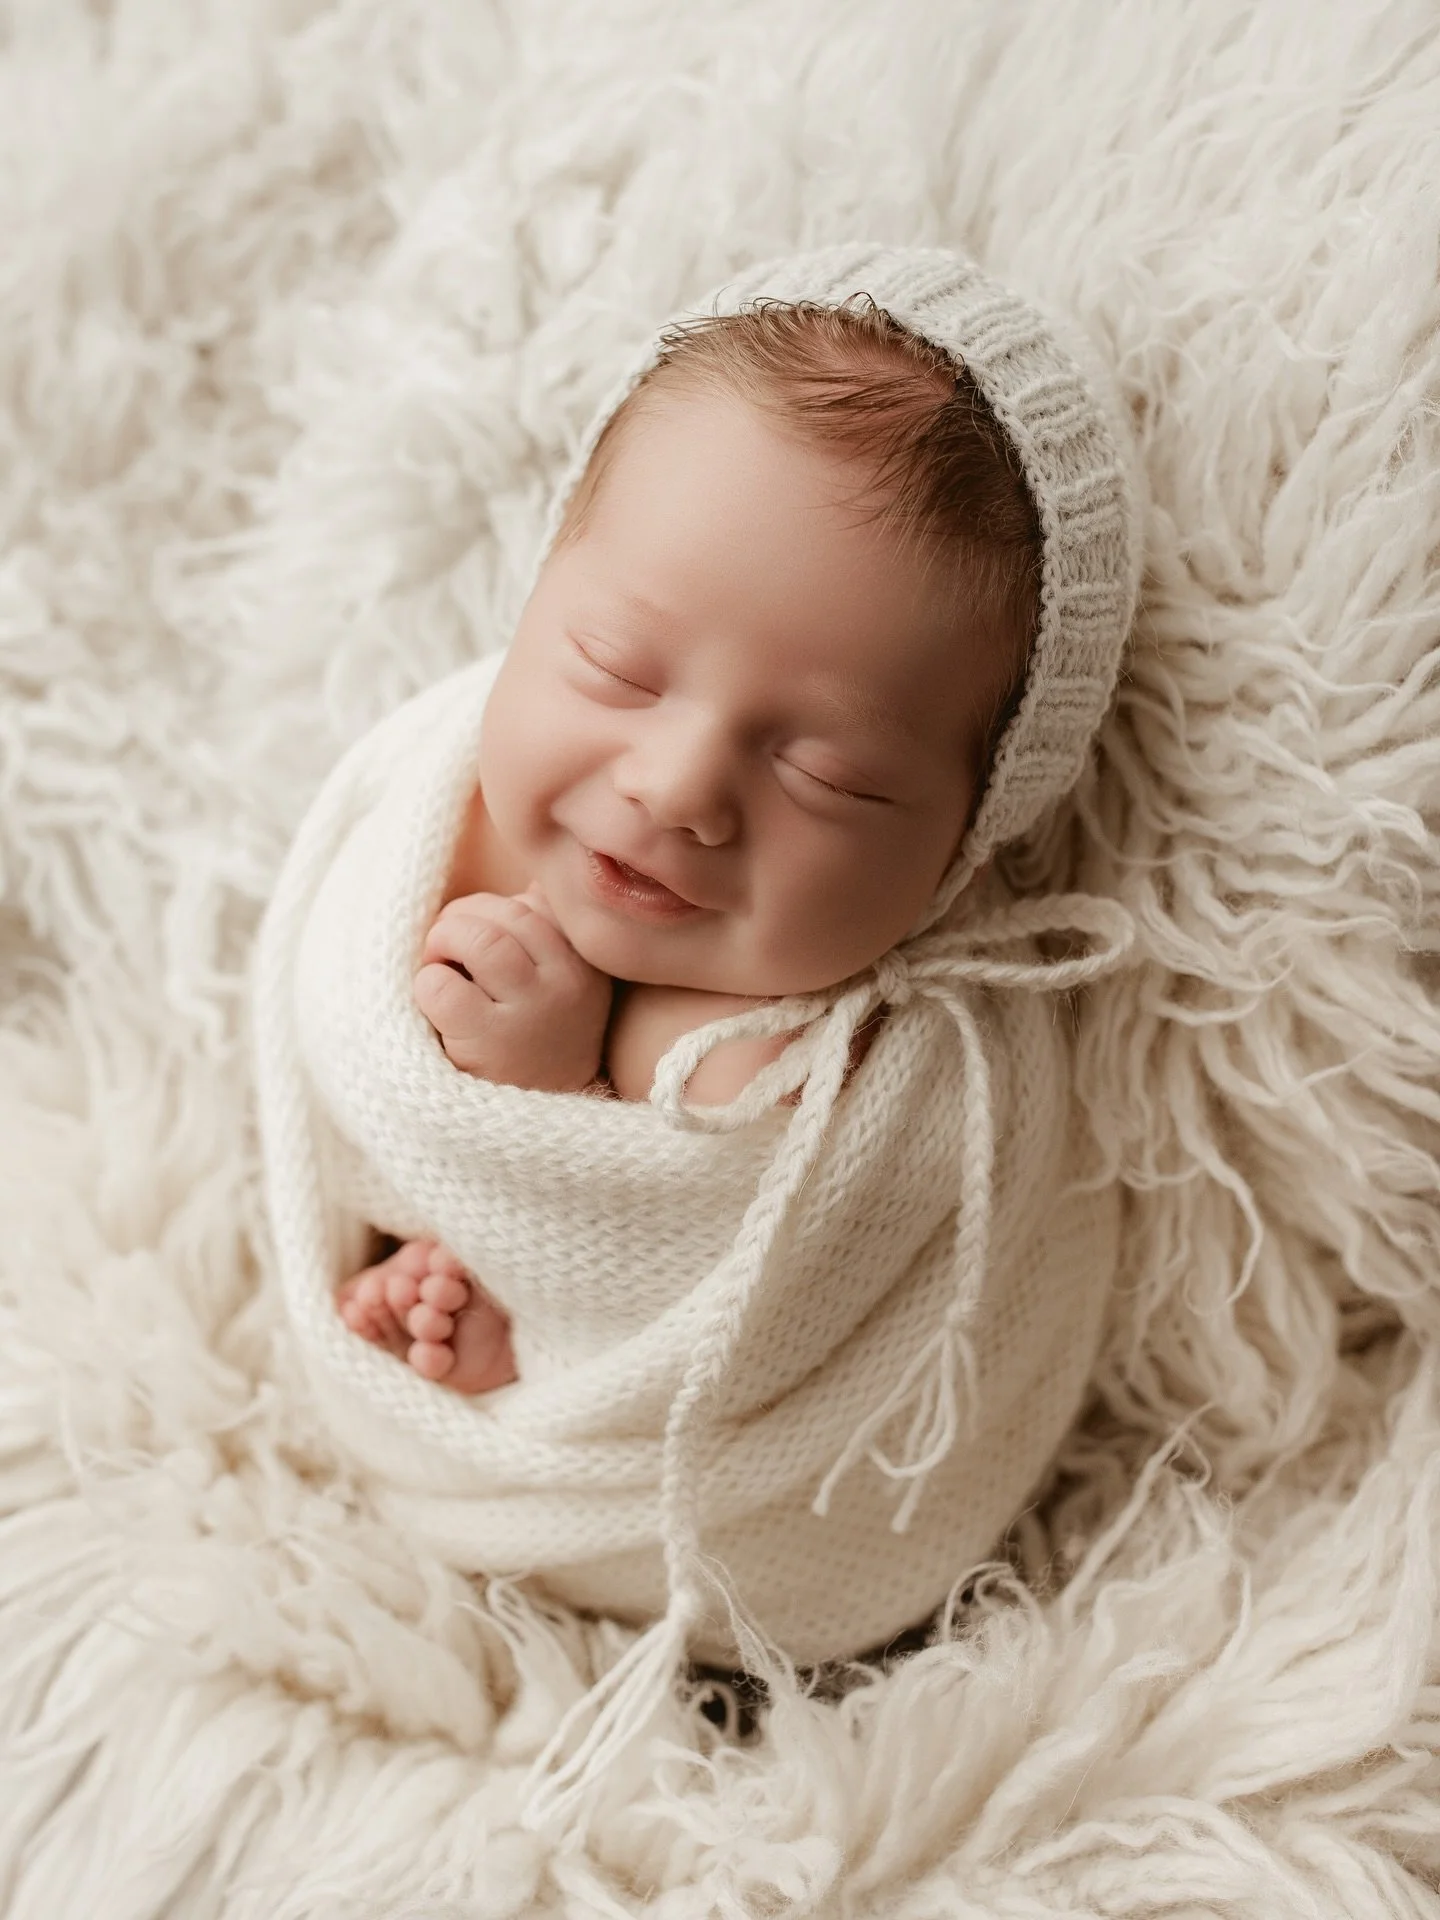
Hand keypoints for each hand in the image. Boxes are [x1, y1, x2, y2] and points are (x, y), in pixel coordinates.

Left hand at [413, 883, 612, 1090]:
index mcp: (584, 966)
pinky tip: (433, 1007)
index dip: (490, 910)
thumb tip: (528, 884)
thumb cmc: (536, 1049)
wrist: (539, 1136)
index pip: (534, 905)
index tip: (474, 936)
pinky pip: (443, 985)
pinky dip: (426, 985)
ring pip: (480, 940)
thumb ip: (547, 940)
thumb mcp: (562, 993)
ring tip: (436, 968)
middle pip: (505, 916)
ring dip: (443, 944)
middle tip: (443, 950)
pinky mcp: (491, 1041)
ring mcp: (531, 1013)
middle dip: (460, 922)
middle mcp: (566, 985)